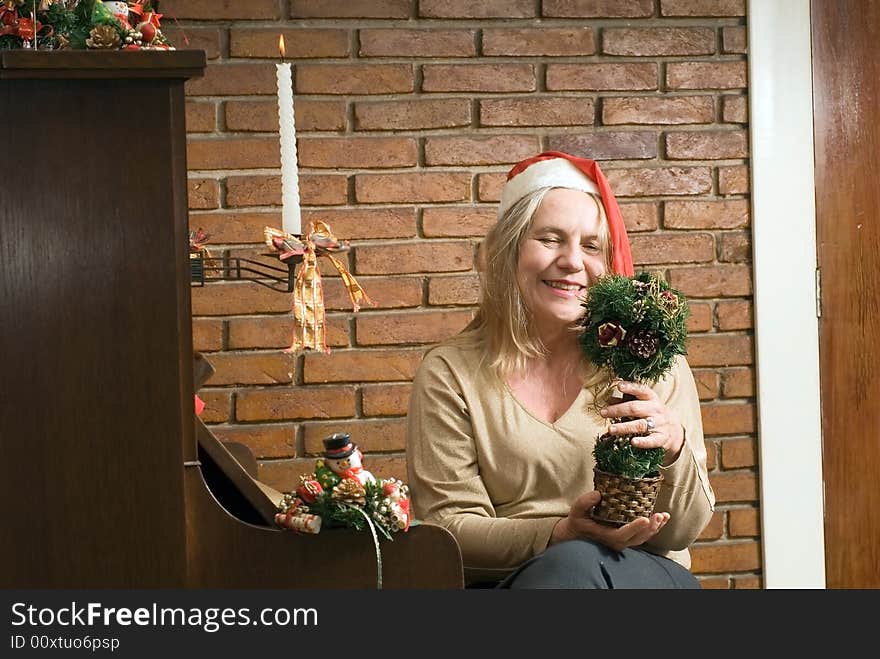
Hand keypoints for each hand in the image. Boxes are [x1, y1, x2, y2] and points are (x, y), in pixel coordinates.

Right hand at [550, 491, 668, 551]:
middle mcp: (617, 542)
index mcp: (606, 536)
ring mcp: (623, 541)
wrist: (576, 534)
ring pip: (643, 538)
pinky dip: (653, 528)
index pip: (622, 534)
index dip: (634, 527)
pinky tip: (661, 519)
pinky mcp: (627, 538)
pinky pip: (643, 535)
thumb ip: (585, 502)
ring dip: (655, 528)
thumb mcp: (576, 510)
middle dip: (650, 527)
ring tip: (664, 516)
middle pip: (638, 538)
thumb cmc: (578, 521)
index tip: (644, 519)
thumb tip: (598, 494)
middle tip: (659, 516)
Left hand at [601, 381, 683, 464]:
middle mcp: (655, 410)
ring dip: (624, 427)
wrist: (673, 430)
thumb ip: (626, 401)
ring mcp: (659, 424)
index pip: (641, 390)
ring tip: (610, 429)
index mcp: (651, 398)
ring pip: (640, 425)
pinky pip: (652, 441)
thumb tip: (608, 399)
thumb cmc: (652, 414)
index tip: (619, 386)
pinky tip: (632, 442)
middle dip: (617, 410)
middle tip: (603, 413)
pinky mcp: (661, 438)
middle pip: (635, 408)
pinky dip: (642, 442)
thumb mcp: (642, 404)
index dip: (630, 387)